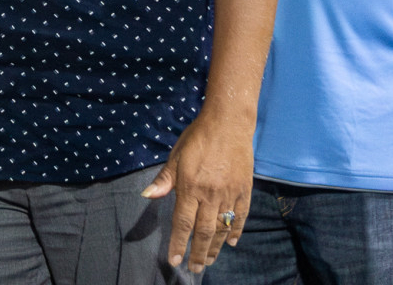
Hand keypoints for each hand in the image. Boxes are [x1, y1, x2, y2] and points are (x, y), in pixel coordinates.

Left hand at [142, 110, 254, 272]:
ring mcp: (230, 194)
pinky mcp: (244, 190)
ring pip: (222, 228)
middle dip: (198, 253)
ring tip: (210, 260)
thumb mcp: (176, 155)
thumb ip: (164, 179)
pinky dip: (236, 231)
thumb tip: (147, 196)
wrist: (228, 123)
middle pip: (204, 231)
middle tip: (195, 269)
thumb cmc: (197, 138)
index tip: (175, 260)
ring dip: (216, 247)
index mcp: (190, 186)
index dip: (178, 243)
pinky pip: (241, 216)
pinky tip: (231, 242)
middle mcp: (210, 194)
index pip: (182, 222)